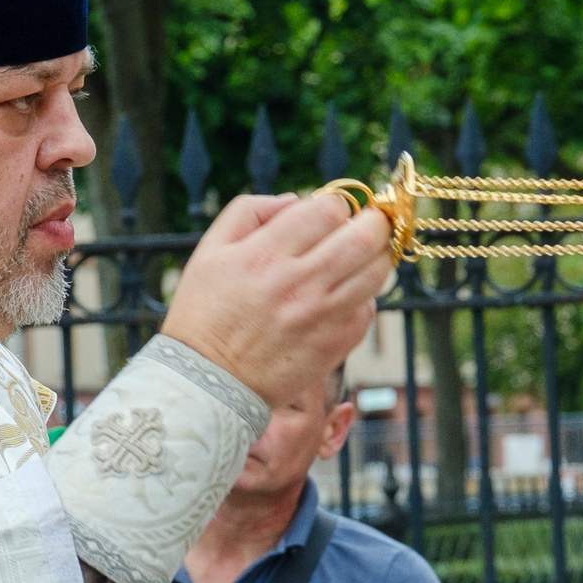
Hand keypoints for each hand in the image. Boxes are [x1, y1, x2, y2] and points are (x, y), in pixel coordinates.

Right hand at [160, 191, 392, 408]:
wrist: (208, 382)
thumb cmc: (205, 313)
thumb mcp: (210, 251)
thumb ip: (249, 211)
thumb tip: (296, 200)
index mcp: (267, 254)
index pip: (329, 210)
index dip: (337, 203)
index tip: (332, 211)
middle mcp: (299, 283)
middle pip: (365, 237)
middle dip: (374, 222)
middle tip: (369, 223)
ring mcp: (322, 316)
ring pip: (377, 272)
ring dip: (376, 256)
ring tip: (363, 256)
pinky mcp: (335, 345)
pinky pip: (369, 309)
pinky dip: (364, 296)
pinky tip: (345, 295)